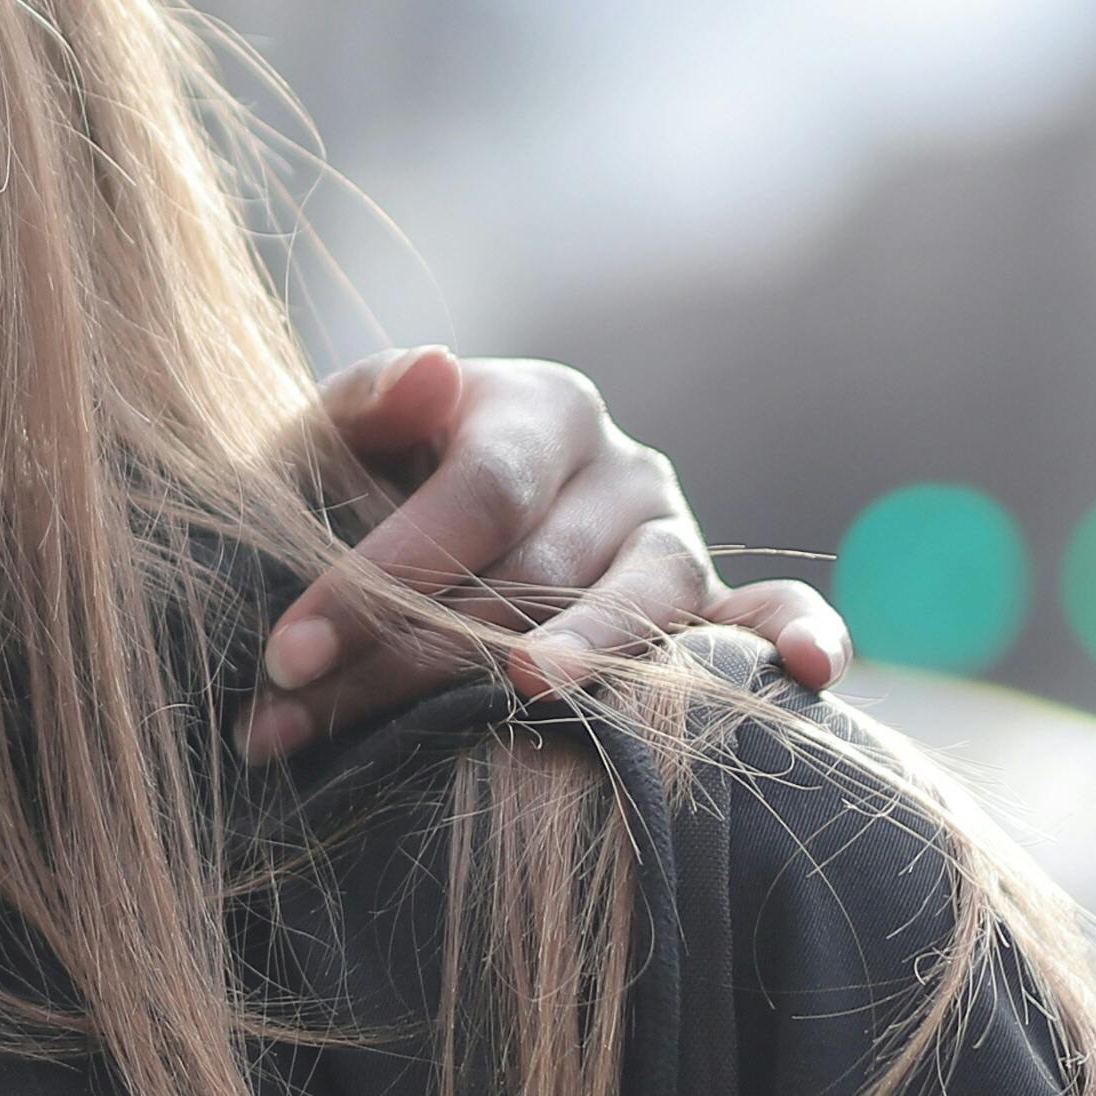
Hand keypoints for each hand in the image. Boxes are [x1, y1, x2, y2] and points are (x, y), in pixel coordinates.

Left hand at [251, 347, 845, 760]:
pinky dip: (800, 637)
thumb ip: (359, 408)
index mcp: (540, 408)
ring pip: (649, 595)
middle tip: (315, 723)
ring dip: (590, 649)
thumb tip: (431, 371)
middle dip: (418, 656)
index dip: (380, 573)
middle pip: (540, 567)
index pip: (474, 493)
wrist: (418, 531)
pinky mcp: (714, 608)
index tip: (288, 654)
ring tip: (529, 689)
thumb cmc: (362, 491)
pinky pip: (766, 618)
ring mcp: (677, 537)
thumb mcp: (332, 442)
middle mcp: (623, 468)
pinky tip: (806, 672)